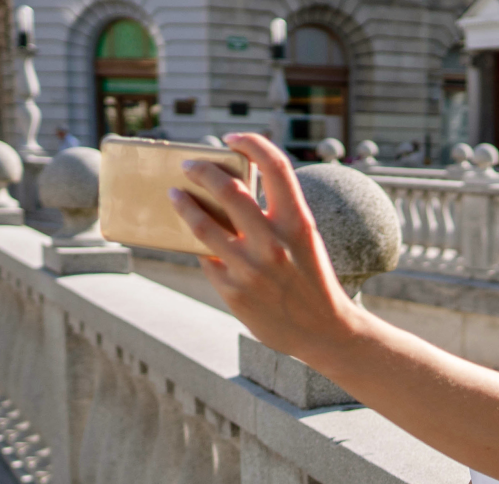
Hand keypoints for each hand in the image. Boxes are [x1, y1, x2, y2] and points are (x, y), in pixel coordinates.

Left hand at [168, 133, 361, 360]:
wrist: (323, 330)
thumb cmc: (312, 279)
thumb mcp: (305, 240)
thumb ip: (277, 215)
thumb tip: (233, 190)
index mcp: (298, 222)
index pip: (276, 165)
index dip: (251, 143)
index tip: (232, 138)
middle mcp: (273, 242)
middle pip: (227, 189)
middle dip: (201, 170)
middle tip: (190, 166)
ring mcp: (250, 268)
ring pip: (203, 223)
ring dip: (183, 203)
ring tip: (174, 195)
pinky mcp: (233, 290)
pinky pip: (206, 258)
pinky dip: (201, 247)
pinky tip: (196, 242)